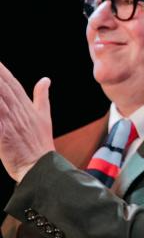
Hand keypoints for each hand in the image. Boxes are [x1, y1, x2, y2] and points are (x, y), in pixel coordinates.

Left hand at [0, 62, 53, 181]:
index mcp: (28, 106)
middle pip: (4, 88)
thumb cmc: (40, 144)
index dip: (3, 71)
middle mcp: (19, 111)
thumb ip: (42, 97)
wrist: (40, 166)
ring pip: (0, 100)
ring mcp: (11, 122)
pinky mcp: (2, 134)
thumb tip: (46, 80)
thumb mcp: (44, 117)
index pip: (12, 83)